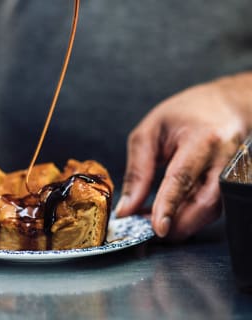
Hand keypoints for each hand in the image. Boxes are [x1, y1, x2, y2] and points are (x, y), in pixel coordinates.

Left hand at [116, 74, 251, 239]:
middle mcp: (224, 159)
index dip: (168, 205)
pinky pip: (210, 208)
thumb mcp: (150, 132)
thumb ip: (138, 171)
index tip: (156, 228)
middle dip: (176, 225)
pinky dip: (187, 216)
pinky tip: (169, 213)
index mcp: (202, 139)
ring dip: (180, 223)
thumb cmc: (184, 113)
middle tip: (148, 230)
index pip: (183, 178)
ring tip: (153, 220)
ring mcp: (231, 173)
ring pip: (209, 211)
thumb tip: (127, 207)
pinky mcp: (229, 184)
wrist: (222, 106)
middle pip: (204, 203)